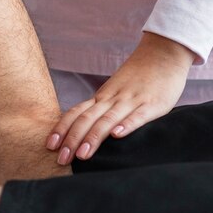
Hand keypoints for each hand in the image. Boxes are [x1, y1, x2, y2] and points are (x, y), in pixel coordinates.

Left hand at [47, 33, 193, 162]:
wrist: (163, 53)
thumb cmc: (139, 76)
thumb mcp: (116, 90)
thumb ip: (104, 108)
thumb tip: (85, 130)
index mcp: (102, 97)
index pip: (76, 113)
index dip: (62, 129)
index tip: (49, 146)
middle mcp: (112, 99)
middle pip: (87, 119)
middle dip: (72, 140)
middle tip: (61, 160)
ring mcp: (132, 101)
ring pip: (108, 120)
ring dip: (93, 137)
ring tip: (82, 155)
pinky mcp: (153, 104)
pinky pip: (138, 116)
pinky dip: (127, 125)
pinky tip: (117, 135)